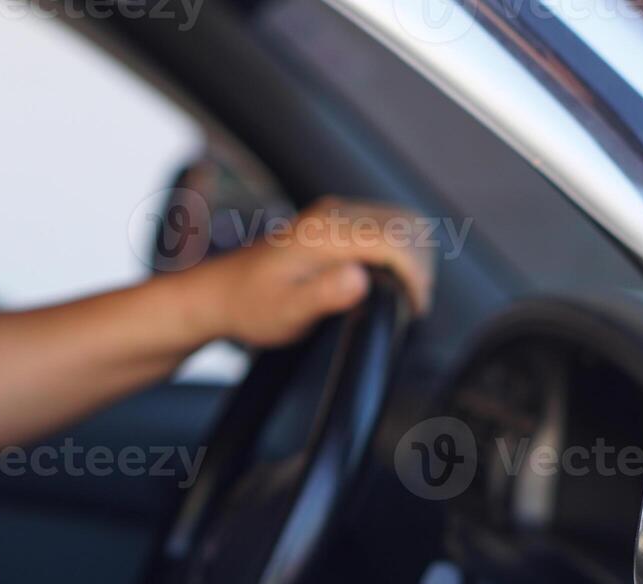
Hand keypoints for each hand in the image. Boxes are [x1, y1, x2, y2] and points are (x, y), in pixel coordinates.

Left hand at [194, 196, 436, 348]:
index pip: (395, 239)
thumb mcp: (287, 311)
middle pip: (408, 224)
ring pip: (404, 222)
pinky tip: (391, 281)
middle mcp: (334, 213)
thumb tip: (360, 279)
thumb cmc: (251, 305)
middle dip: (422, 265)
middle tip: (413, 306)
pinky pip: (388, 226)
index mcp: (326, 231)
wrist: (220, 292)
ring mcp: (336, 213)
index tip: (414, 307)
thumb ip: (325, 294)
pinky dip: (403, 251)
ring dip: (417, 257)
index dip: (415, 274)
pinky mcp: (338, 221)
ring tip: (407, 295)